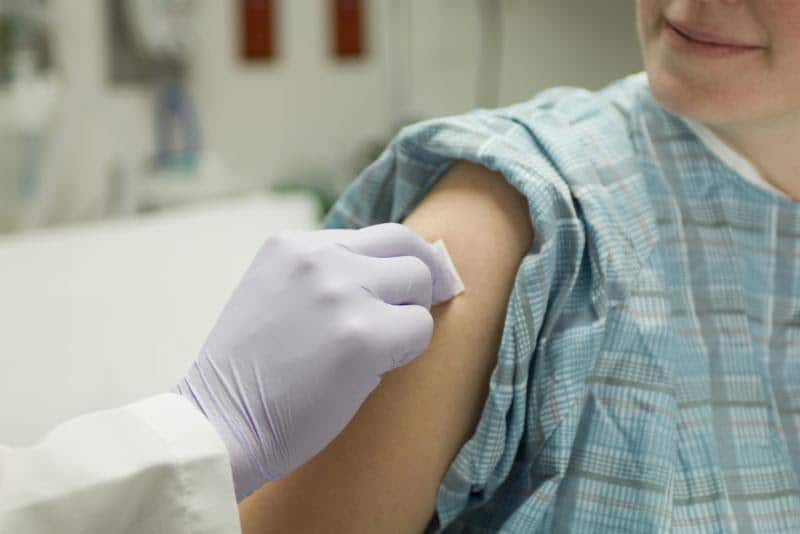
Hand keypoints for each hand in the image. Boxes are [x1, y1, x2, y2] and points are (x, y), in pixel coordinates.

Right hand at [172, 223, 462, 500]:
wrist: (221, 425)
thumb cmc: (252, 373)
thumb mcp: (278, 295)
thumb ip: (328, 276)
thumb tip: (401, 274)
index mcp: (293, 245)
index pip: (378, 235)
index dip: (404, 261)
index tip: (417, 284)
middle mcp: (318, 258)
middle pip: (407, 249)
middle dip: (421, 282)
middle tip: (417, 314)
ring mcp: (340, 293)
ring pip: (420, 284)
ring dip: (409, 318)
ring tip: (377, 350)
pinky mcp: (362, 336)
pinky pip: (420, 330)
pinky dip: (407, 352)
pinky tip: (372, 371)